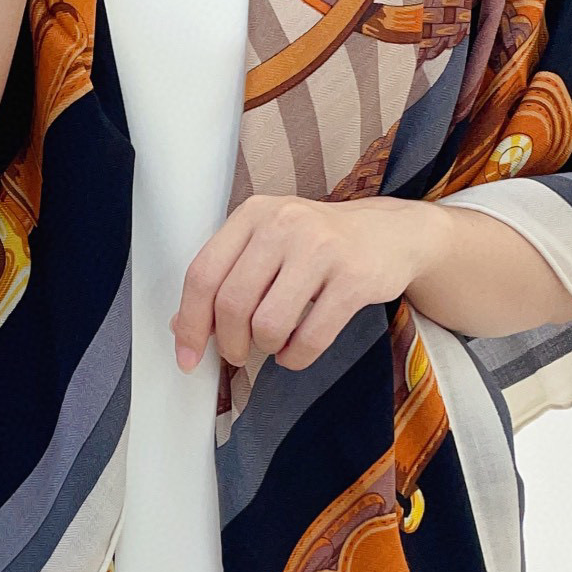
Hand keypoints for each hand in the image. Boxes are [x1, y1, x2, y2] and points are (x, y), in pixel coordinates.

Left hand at [169, 195, 447, 372]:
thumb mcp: (267, 244)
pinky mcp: (354, 278)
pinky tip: (298, 350)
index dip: (190, 323)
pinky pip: (310, 338)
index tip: (188, 356)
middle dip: (229, 343)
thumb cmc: (319, 244)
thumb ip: (225, 278)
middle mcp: (284, 224)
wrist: (391, 234)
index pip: (203, 274)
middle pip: (232, 303)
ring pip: (268, 324)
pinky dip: (296, 357)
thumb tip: (181, 327)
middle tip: (237, 353)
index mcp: (253, 214)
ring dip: (266, 348)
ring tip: (275, 343)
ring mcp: (322, 248)